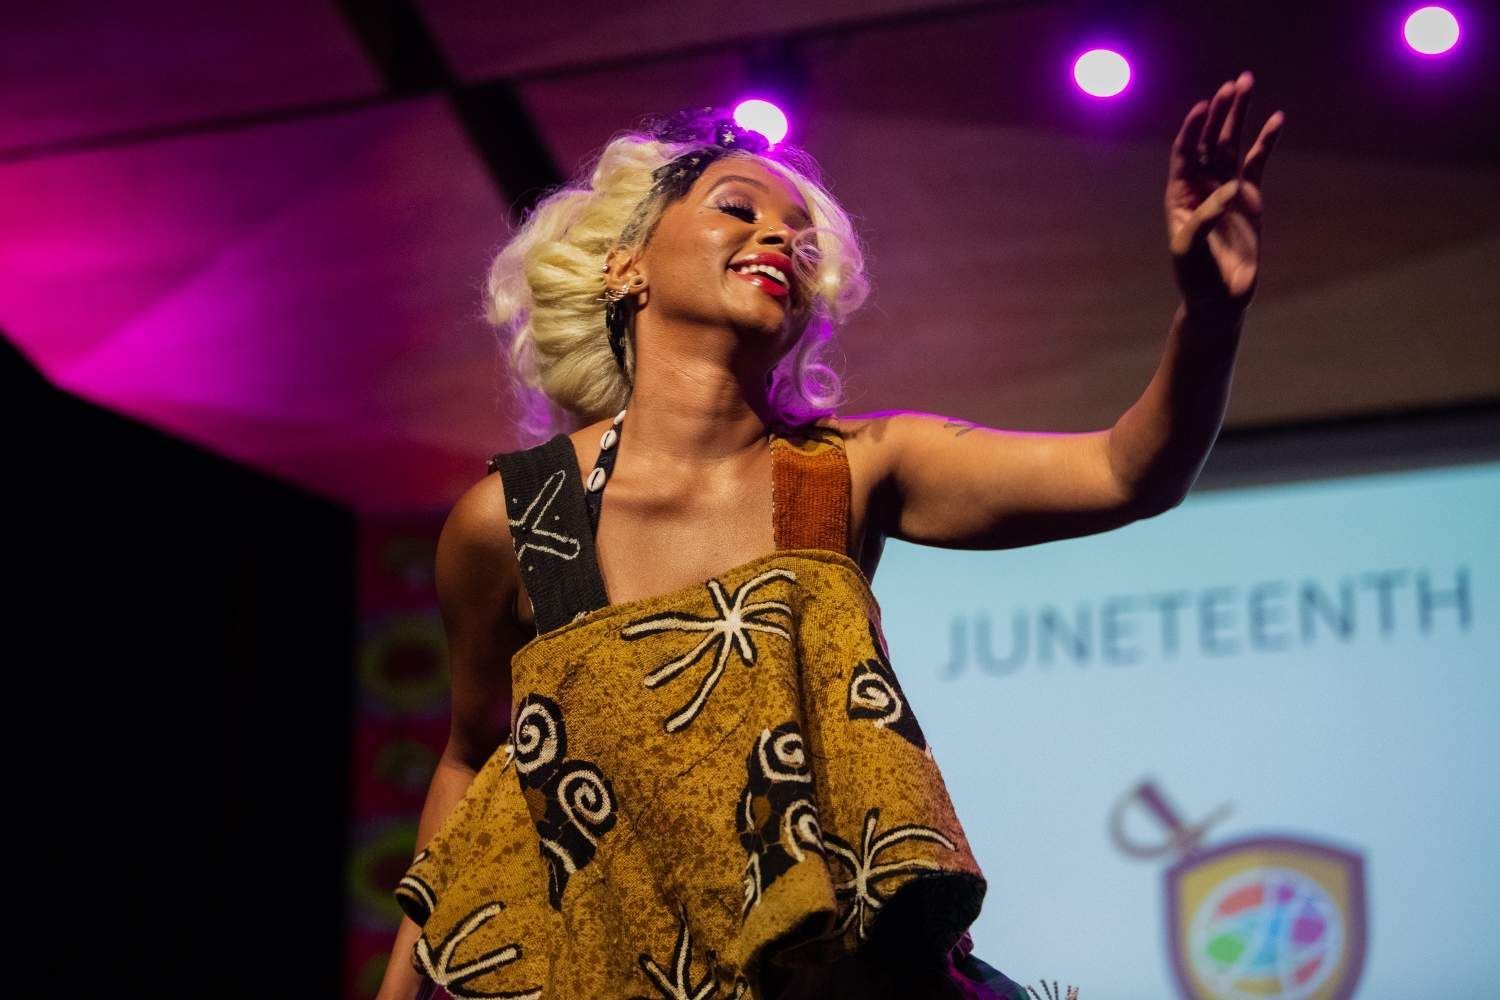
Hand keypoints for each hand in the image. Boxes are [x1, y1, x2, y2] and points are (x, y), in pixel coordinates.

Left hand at [1166, 70, 1283, 319]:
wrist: (1220, 298)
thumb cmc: (1196, 275)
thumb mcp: (1190, 248)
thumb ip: (1205, 218)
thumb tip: (1230, 189)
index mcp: (1179, 195)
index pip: (1184, 153)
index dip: (1192, 129)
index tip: (1204, 107)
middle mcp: (1201, 187)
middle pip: (1210, 141)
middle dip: (1221, 112)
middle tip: (1234, 84)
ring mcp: (1225, 189)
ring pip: (1232, 145)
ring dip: (1239, 116)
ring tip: (1247, 84)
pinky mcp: (1248, 198)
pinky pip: (1257, 163)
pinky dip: (1266, 141)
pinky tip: (1276, 119)